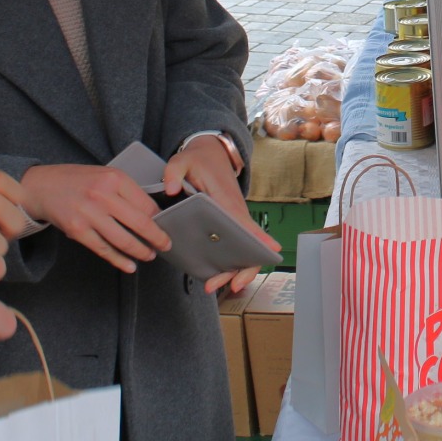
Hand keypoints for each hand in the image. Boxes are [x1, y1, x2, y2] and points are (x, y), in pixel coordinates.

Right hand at [18, 164, 171, 273]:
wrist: (41, 186)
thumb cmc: (77, 181)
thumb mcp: (104, 175)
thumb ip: (125, 190)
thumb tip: (151, 212)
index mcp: (114, 178)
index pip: (146, 202)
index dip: (159, 217)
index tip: (166, 225)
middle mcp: (102, 195)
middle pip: (140, 222)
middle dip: (157, 238)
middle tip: (166, 244)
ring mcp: (88, 213)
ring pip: (123, 239)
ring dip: (140, 251)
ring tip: (149, 255)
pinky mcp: (77, 230)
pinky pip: (103, 249)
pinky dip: (119, 260)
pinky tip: (129, 265)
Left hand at [163, 135, 280, 293]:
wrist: (211, 154)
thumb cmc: (199, 160)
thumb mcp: (182, 160)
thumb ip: (174, 172)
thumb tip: (171, 189)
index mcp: (226, 200)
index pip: (244, 221)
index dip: (258, 237)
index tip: (270, 251)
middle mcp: (235, 213)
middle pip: (249, 245)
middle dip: (243, 268)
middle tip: (228, 285)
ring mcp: (233, 222)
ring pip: (242, 251)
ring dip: (233, 271)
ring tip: (211, 285)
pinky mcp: (228, 226)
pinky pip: (233, 248)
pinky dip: (227, 265)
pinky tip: (212, 276)